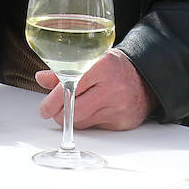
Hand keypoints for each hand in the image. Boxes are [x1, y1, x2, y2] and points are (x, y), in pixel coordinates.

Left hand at [35, 49, 157, 129]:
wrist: (148, 77)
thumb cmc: (117, 68)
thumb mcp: (92, 60)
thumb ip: (66, 70)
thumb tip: (41, 78)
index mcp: (103, 66)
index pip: (69, 89)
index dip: (52, 101)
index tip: (45, 109)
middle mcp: (112, 88)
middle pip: (73, 111)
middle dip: (60, 113)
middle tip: (56, 110)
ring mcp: (119, 107)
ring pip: (82, 122)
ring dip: (74, 117)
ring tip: (82, 103)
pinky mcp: (122, 123)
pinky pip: (95, 128)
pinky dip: (91, 121)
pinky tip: (97, 109)